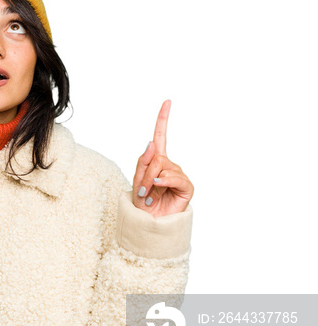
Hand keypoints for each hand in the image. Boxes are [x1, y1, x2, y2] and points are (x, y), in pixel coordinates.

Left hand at [132, 100, 192, 216]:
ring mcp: (179, 175)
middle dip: (144, 174)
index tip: (167, 102)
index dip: (163, 119)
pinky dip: (163, 182)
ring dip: (150, 183)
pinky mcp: (187, 187)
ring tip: (149, 197)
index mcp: (157, 161)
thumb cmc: (142, 203)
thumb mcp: (137, 180)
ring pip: (162, 167)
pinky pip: (174, 177)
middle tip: (142, 192)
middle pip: (156, 157)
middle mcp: (170, 166)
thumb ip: (144, 161)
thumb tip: (152, 142)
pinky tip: (157, 188)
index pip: (161, 136)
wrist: (148, 224)